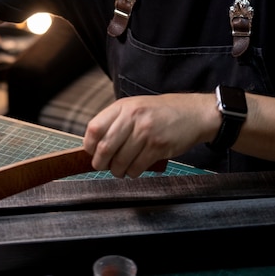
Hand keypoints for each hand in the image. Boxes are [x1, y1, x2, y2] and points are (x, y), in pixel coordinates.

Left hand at [83, 92, 214, 177]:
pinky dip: (132, 173)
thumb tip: (95, 144)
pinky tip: (134, 169)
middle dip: (100, 162)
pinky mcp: (158, 147)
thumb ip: (116, 121)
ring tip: (120, 169)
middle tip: (102, 166)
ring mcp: (146, 132)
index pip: (95, 128)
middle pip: (105, 147)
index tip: (91, 152)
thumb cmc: (161, 112)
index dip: (89, 145)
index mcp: (123, 107)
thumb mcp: (135, 107)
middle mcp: (133, 117)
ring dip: (117, 170)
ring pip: (120, 161)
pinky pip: (137, 167)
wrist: (192, 113)